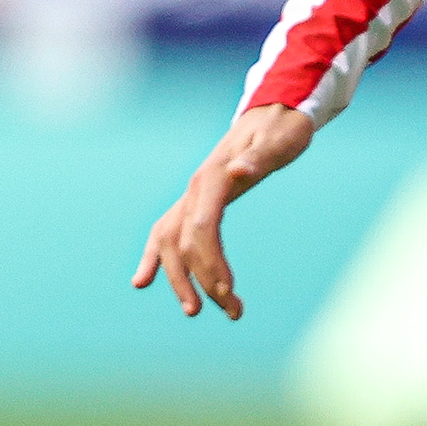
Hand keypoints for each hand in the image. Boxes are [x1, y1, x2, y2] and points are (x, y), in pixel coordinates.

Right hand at [132, 104, 317, 318]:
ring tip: (198, 311)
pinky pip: (166, 233)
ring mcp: (192, 195)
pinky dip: (155, 258)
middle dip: (203, 280)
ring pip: (171, 243)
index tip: (228, 290)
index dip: (211, 260)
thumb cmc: (282, 130)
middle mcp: (197, 188)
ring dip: (181, 279)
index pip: (203, 226)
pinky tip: (144, 281)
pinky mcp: (196, 201)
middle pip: (184, 242)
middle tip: (233, 312)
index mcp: (214, 176)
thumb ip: (259, 157)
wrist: (274, 113)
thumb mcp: (279, 141)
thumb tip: (240, 171)